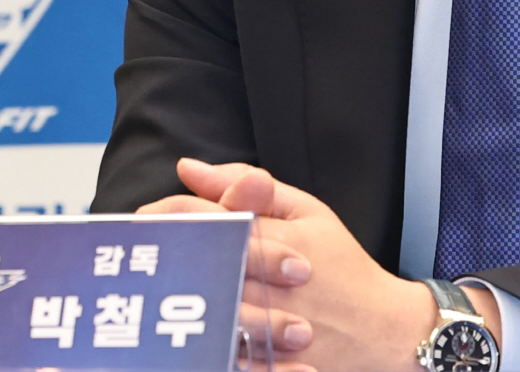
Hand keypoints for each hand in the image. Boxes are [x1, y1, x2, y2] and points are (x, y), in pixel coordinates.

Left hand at [138, 159, 477, 371]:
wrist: (381, 328)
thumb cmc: (342, 265)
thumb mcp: (308, 212)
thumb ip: (250, 187)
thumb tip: (191, 168)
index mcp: (273, 240)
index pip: (205, 219)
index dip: (167, 215)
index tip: (146, 218)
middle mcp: (264, 285)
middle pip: (194, 264)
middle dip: (160, 255)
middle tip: (138, 251)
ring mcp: (263, 331)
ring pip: (199, 315)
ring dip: (170, 302)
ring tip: (146, 294)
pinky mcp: (264, 365)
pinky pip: (221, 355)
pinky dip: (198, 344)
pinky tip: (181, 336)